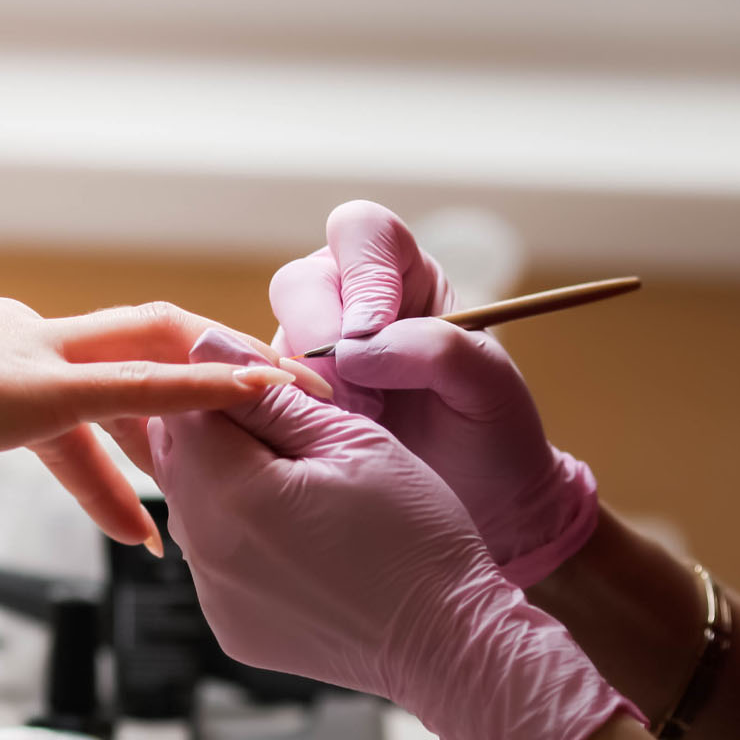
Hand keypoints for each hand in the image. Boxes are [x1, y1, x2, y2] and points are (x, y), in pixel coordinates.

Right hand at [0, 298, 327, 556]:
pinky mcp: (41, 385)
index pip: (80, 407)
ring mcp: (37, 356)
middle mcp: (25, 342)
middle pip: (142, 351)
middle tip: (263, 427)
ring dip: (226, 381)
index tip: (142, 519)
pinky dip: (215, 385)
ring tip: (293, 412)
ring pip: (160, 351)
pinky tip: (268, 391)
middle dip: (202, 390)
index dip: (117, 465)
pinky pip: (151, 381)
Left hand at [148, 329, 637, 739]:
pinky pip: (212, 559)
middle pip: (177, 457)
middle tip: (288, 431)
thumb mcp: (352, 440)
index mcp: (232, 492)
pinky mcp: (229, 624)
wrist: (447, 641)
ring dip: (228, 482)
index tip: (275, 389)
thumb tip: (208, 349)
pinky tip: (297, 538)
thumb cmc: (415, 535)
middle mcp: (205, 548)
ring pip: (192, 506)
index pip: (185, 406)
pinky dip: (239, 537)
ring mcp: (213, 593)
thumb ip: (270, 394)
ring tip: (301, 486)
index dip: (227, 384)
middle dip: (220, 431)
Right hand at [269, 201, 596, 586]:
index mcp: (403, 277)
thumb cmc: (490, 437)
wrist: (476, 507)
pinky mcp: (279, 398)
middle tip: (362, 401)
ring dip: (300, 386)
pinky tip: (316, 443)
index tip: (372, 333)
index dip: (360, 275)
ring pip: (265, 335)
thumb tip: (355, 347)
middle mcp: (346, 302)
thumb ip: (438, 350)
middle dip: (321, 340)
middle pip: (300, 283)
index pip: (363, 233)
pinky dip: (276, 414)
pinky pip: (250, 388)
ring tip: (350, 427)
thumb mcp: (489, 388)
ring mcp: (305, 351)